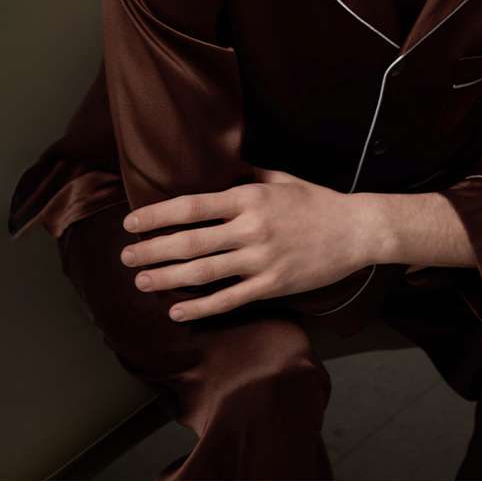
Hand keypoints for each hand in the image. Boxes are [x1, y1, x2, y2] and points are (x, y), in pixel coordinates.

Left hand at [119, 168, 366, 320]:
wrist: (356, 230)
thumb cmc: (317, 201)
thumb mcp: (280, 178)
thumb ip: (246, 176)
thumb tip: (216, 169)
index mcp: (250, 197)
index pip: (193, 207)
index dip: (158, 216)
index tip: (132, 222)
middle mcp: (251, 228)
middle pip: (190, 242)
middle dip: (152, 249)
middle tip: (125, 256)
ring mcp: (261, 259)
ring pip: (203, 273)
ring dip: (166, 277)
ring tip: (140, 281)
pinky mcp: (272, 285)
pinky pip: (229, 300)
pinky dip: (200, 308)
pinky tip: (177, 311)